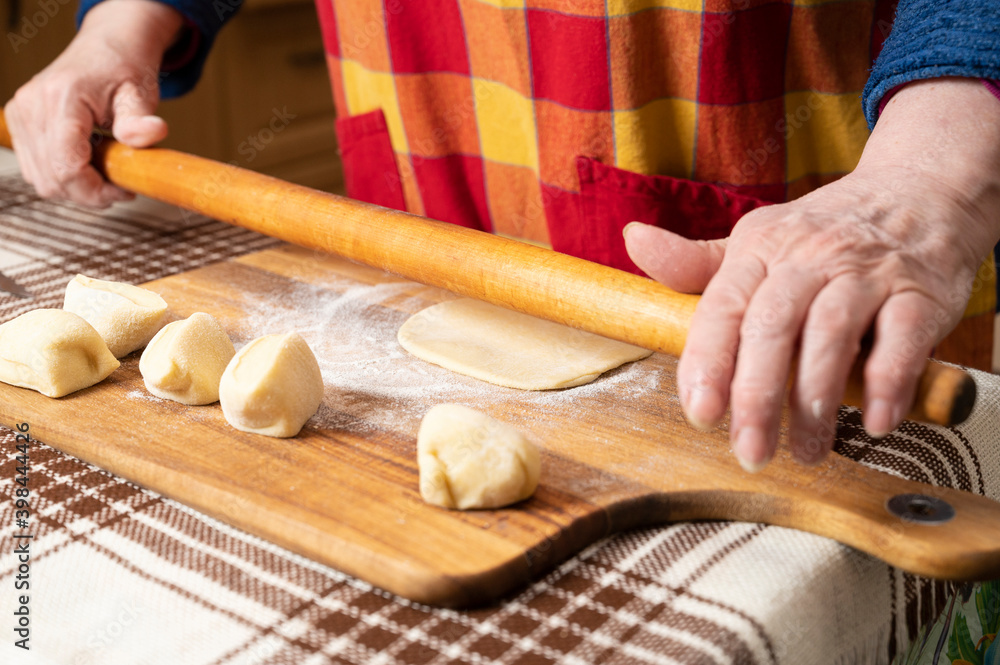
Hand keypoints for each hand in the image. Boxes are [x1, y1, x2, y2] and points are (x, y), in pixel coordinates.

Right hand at [5, 0, 182, 206]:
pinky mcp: (18, 122)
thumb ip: (139, 119)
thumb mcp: (140, 93)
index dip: (95, 191)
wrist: (106, 48)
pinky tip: (86, 163)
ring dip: (75, 187)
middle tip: (119, 184)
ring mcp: (20, 114)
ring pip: (40, 179)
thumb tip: (155, 132)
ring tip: (104, 170)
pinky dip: (62, 176)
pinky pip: (35, 169)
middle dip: (89, 192)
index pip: (67, 165)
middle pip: (52, 178)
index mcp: (62, 97)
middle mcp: (32, 106)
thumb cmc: (124, 69)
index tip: (124, 191)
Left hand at [625, 78, 999, 470]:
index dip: (707, 362)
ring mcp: (865, 273)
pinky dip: (889, 382)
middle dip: (757, 397)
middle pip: (772, 328)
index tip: (700, 415)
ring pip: (831, 335)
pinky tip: (876, 422)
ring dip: (816, 401)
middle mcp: (809, 257)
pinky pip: (902, 338)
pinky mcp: (919, 292)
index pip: (722, 308)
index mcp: (758, 250)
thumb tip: (633, 240)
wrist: (918, 193)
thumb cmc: (821, 233)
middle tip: (750, 452)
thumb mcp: (755, 240)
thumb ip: (694, 261)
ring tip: (806, 450)